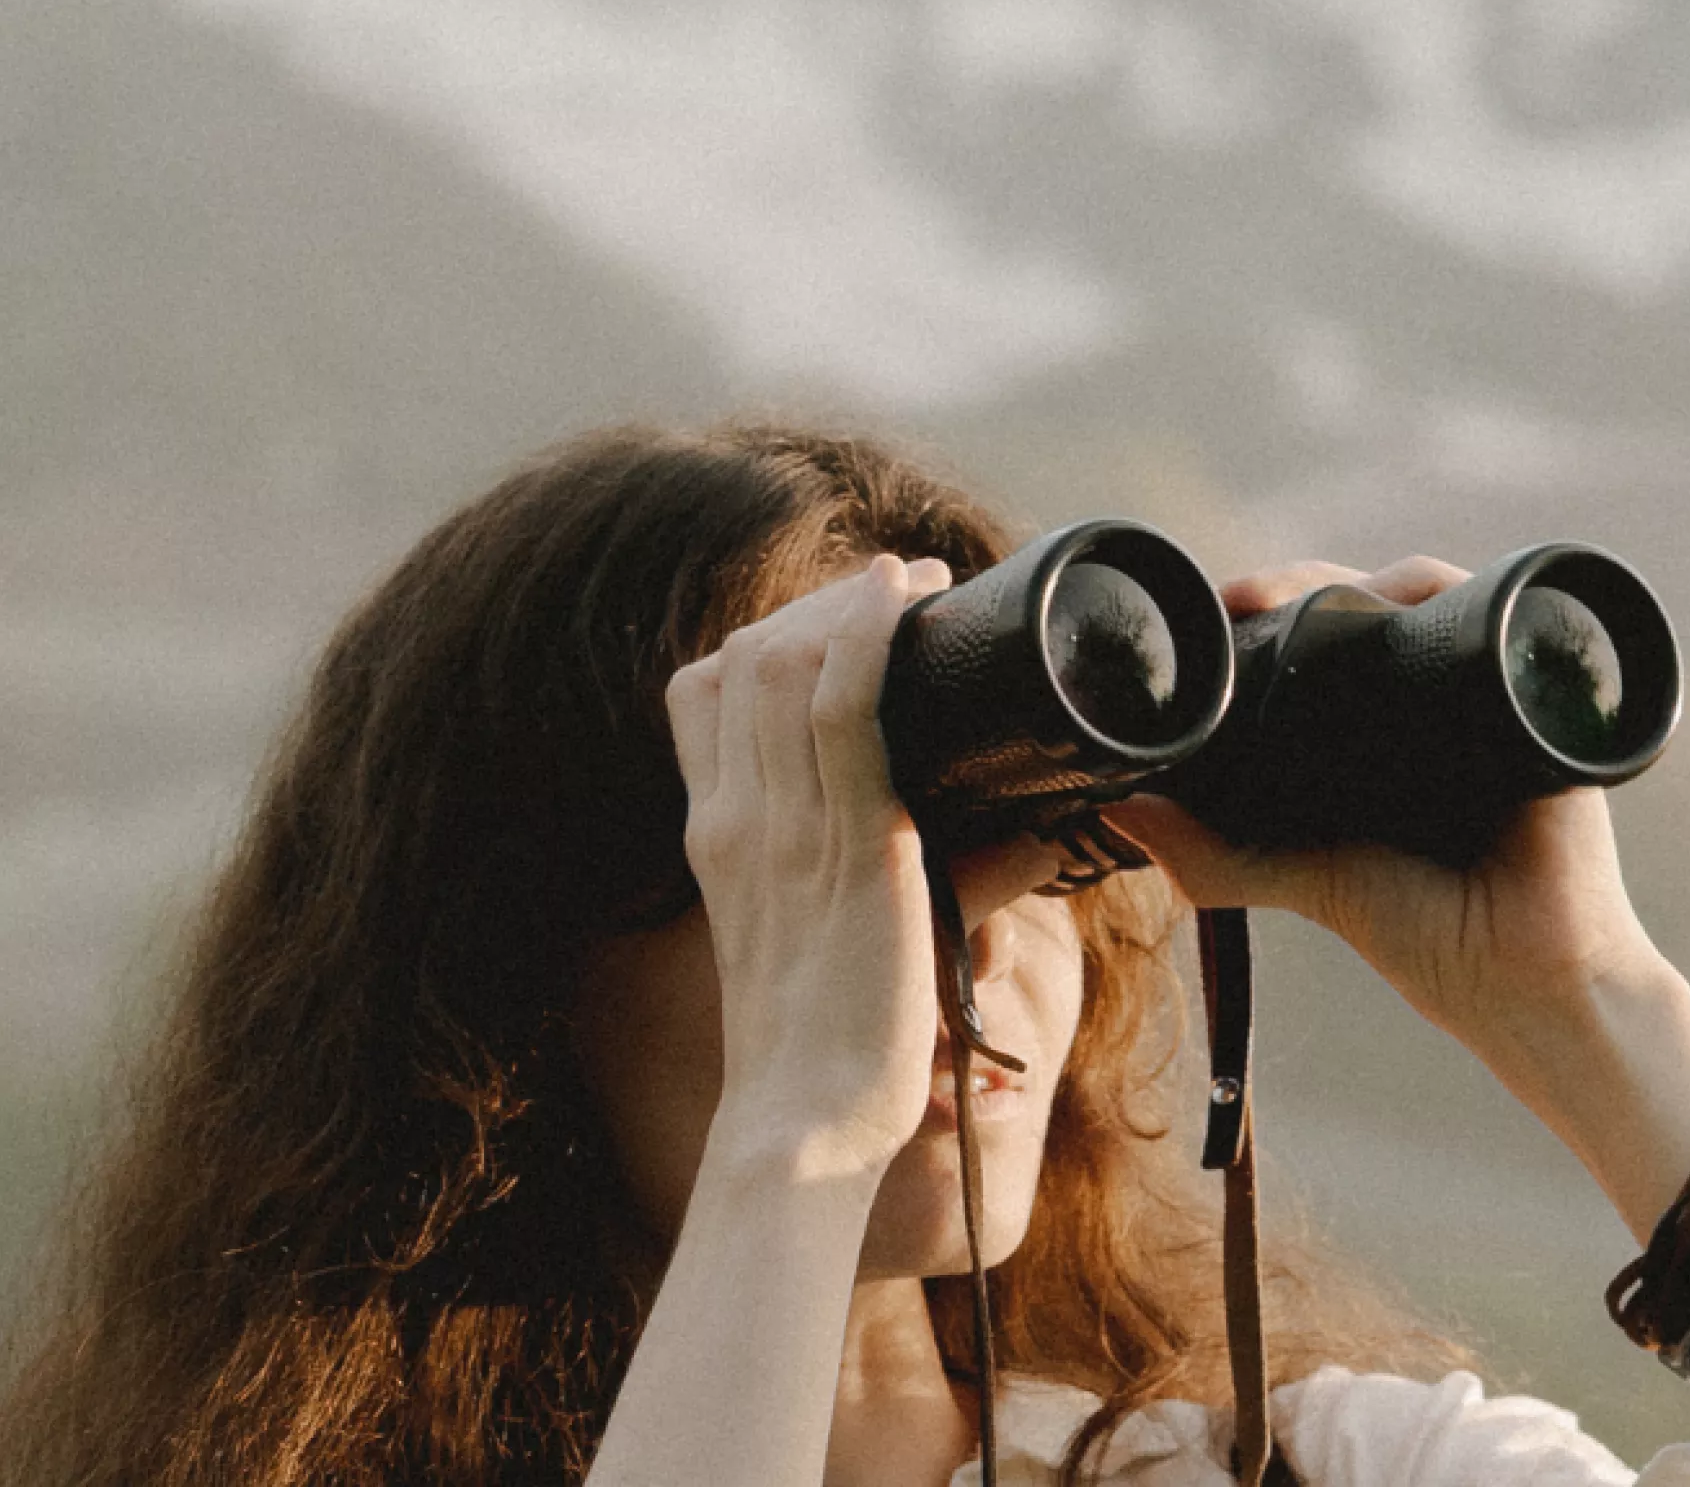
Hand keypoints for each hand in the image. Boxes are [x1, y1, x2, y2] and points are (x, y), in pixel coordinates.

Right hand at [665, 555, 1060, 1179]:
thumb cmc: (821, 1049)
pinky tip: (904, 598)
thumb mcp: (806, 940)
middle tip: (896, 593)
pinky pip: (845, 707)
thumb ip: (844, 875)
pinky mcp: (852, 840)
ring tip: (915, 587)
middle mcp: (735, 816)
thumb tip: (966, 836)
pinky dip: (870, 637)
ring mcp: (785, 824)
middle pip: (747, 659)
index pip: (702, 693)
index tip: (834, 624)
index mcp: (715, 836)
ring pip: (793, 664)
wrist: (803, 1123)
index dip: (766, 639)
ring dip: (854, 606)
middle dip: (818, 607)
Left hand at [1100, 556, 1665, 1080]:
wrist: (1537, 987)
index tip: (1208, 611)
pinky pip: (1499, 619)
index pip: (1316, 641)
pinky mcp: (1535, 703)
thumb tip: (1117, 807)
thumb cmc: (1433, 937)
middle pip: (1365, 603)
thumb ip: (1218, 855)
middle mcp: (1429, 700)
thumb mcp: (1308, 881)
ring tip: (1293, 597)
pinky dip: (1453, 591)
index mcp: (1373, 729)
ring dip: (1363, 577)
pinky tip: (1402, 589)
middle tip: (1241, 597)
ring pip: (1422, 596)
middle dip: (1302, 583)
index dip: (1265, 613)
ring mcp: (1483, 695)